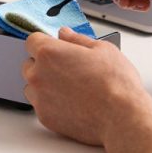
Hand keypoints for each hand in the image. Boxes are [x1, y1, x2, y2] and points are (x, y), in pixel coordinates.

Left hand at [23, 28, 151, 152]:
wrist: (121, 117)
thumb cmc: (115, 83)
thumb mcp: (102, 49)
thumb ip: (77, 39)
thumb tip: (65, 34)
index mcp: (49, 53)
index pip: (32, 41)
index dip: (45, 42)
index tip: (55, 47)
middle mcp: (38, 75)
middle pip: (29, 64)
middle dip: (44, 64)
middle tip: (68, 69)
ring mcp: (39, 98)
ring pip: (32, 86)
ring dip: (44, 84)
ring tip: (70, 88)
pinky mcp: (44, 117)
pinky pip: (41, 105)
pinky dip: (51, 103)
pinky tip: (71, 102)